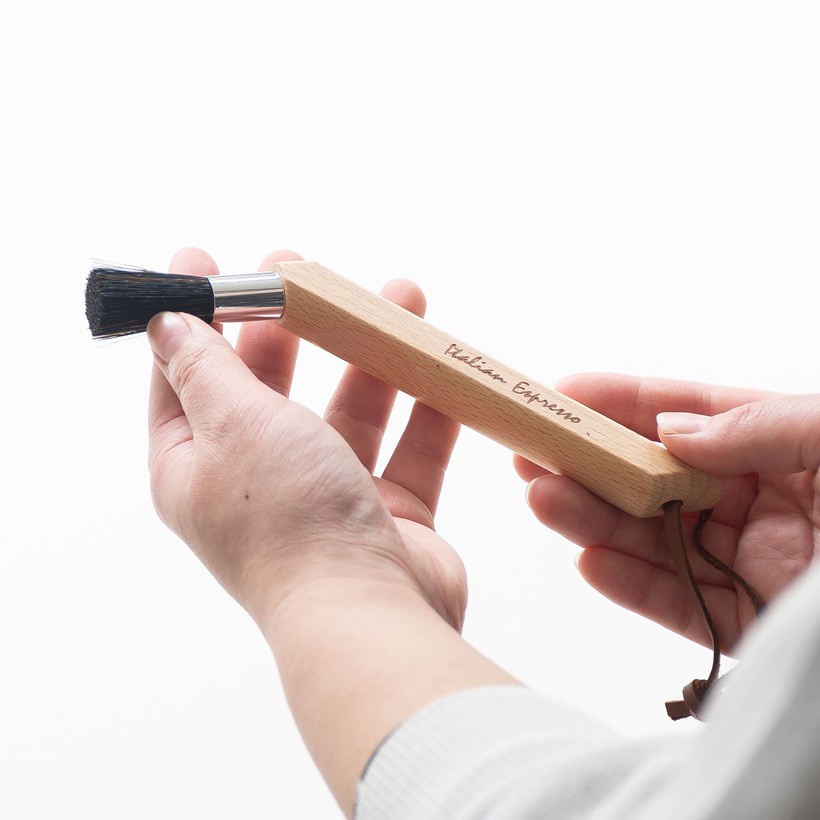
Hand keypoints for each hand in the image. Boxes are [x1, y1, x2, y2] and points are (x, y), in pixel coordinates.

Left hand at [147, 248, 464, 630]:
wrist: (371, 618)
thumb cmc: (289, 521)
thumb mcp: (233, 423)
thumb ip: (205, 366)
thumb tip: (166, 323)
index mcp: (199, 467)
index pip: (183, 377)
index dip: (192, 316)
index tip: (204, 260)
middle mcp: (259, 482)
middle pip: (270, 386)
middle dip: (288, 325)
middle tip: (301, 270)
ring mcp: (327, 497)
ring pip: (349, 411)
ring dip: (372, 355)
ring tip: (400, 297)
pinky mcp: (388, 513)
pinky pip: (409, 449)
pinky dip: (426, 410)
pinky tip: (441, 367)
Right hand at [515, 373, 819, 653]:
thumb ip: (758, 427)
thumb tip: (668, 430)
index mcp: (781, 448)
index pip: (689, 418)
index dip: (623, 403)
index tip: (564, 393)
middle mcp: (758, 502)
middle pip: (656, 481)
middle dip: (591, 466)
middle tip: (532, 454)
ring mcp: (751, 564)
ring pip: (654, 541)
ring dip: (594, 522)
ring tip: (545, 501)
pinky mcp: (752, 626)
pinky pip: (680, 606)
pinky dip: (629, 586)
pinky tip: (589, 560)